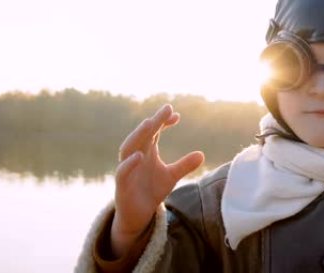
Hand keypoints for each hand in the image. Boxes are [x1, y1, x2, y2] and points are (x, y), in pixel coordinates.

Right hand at [110, 104, 204, 257]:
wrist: (138, 215)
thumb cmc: (151, 191)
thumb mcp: (171, 176)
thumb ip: (184, 165)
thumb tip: (202, 154)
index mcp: (146, 151)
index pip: (154, 132)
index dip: (163, 122)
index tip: (176, 115)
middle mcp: (135, 156)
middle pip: (143, 135)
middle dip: (154, 121)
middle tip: (166, 109)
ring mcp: (127, 170)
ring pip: (128, 148)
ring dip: (138, 135)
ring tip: (151, 123)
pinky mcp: (121, 186)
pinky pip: (122, 172)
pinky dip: (129, 163)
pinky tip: (139, 155)